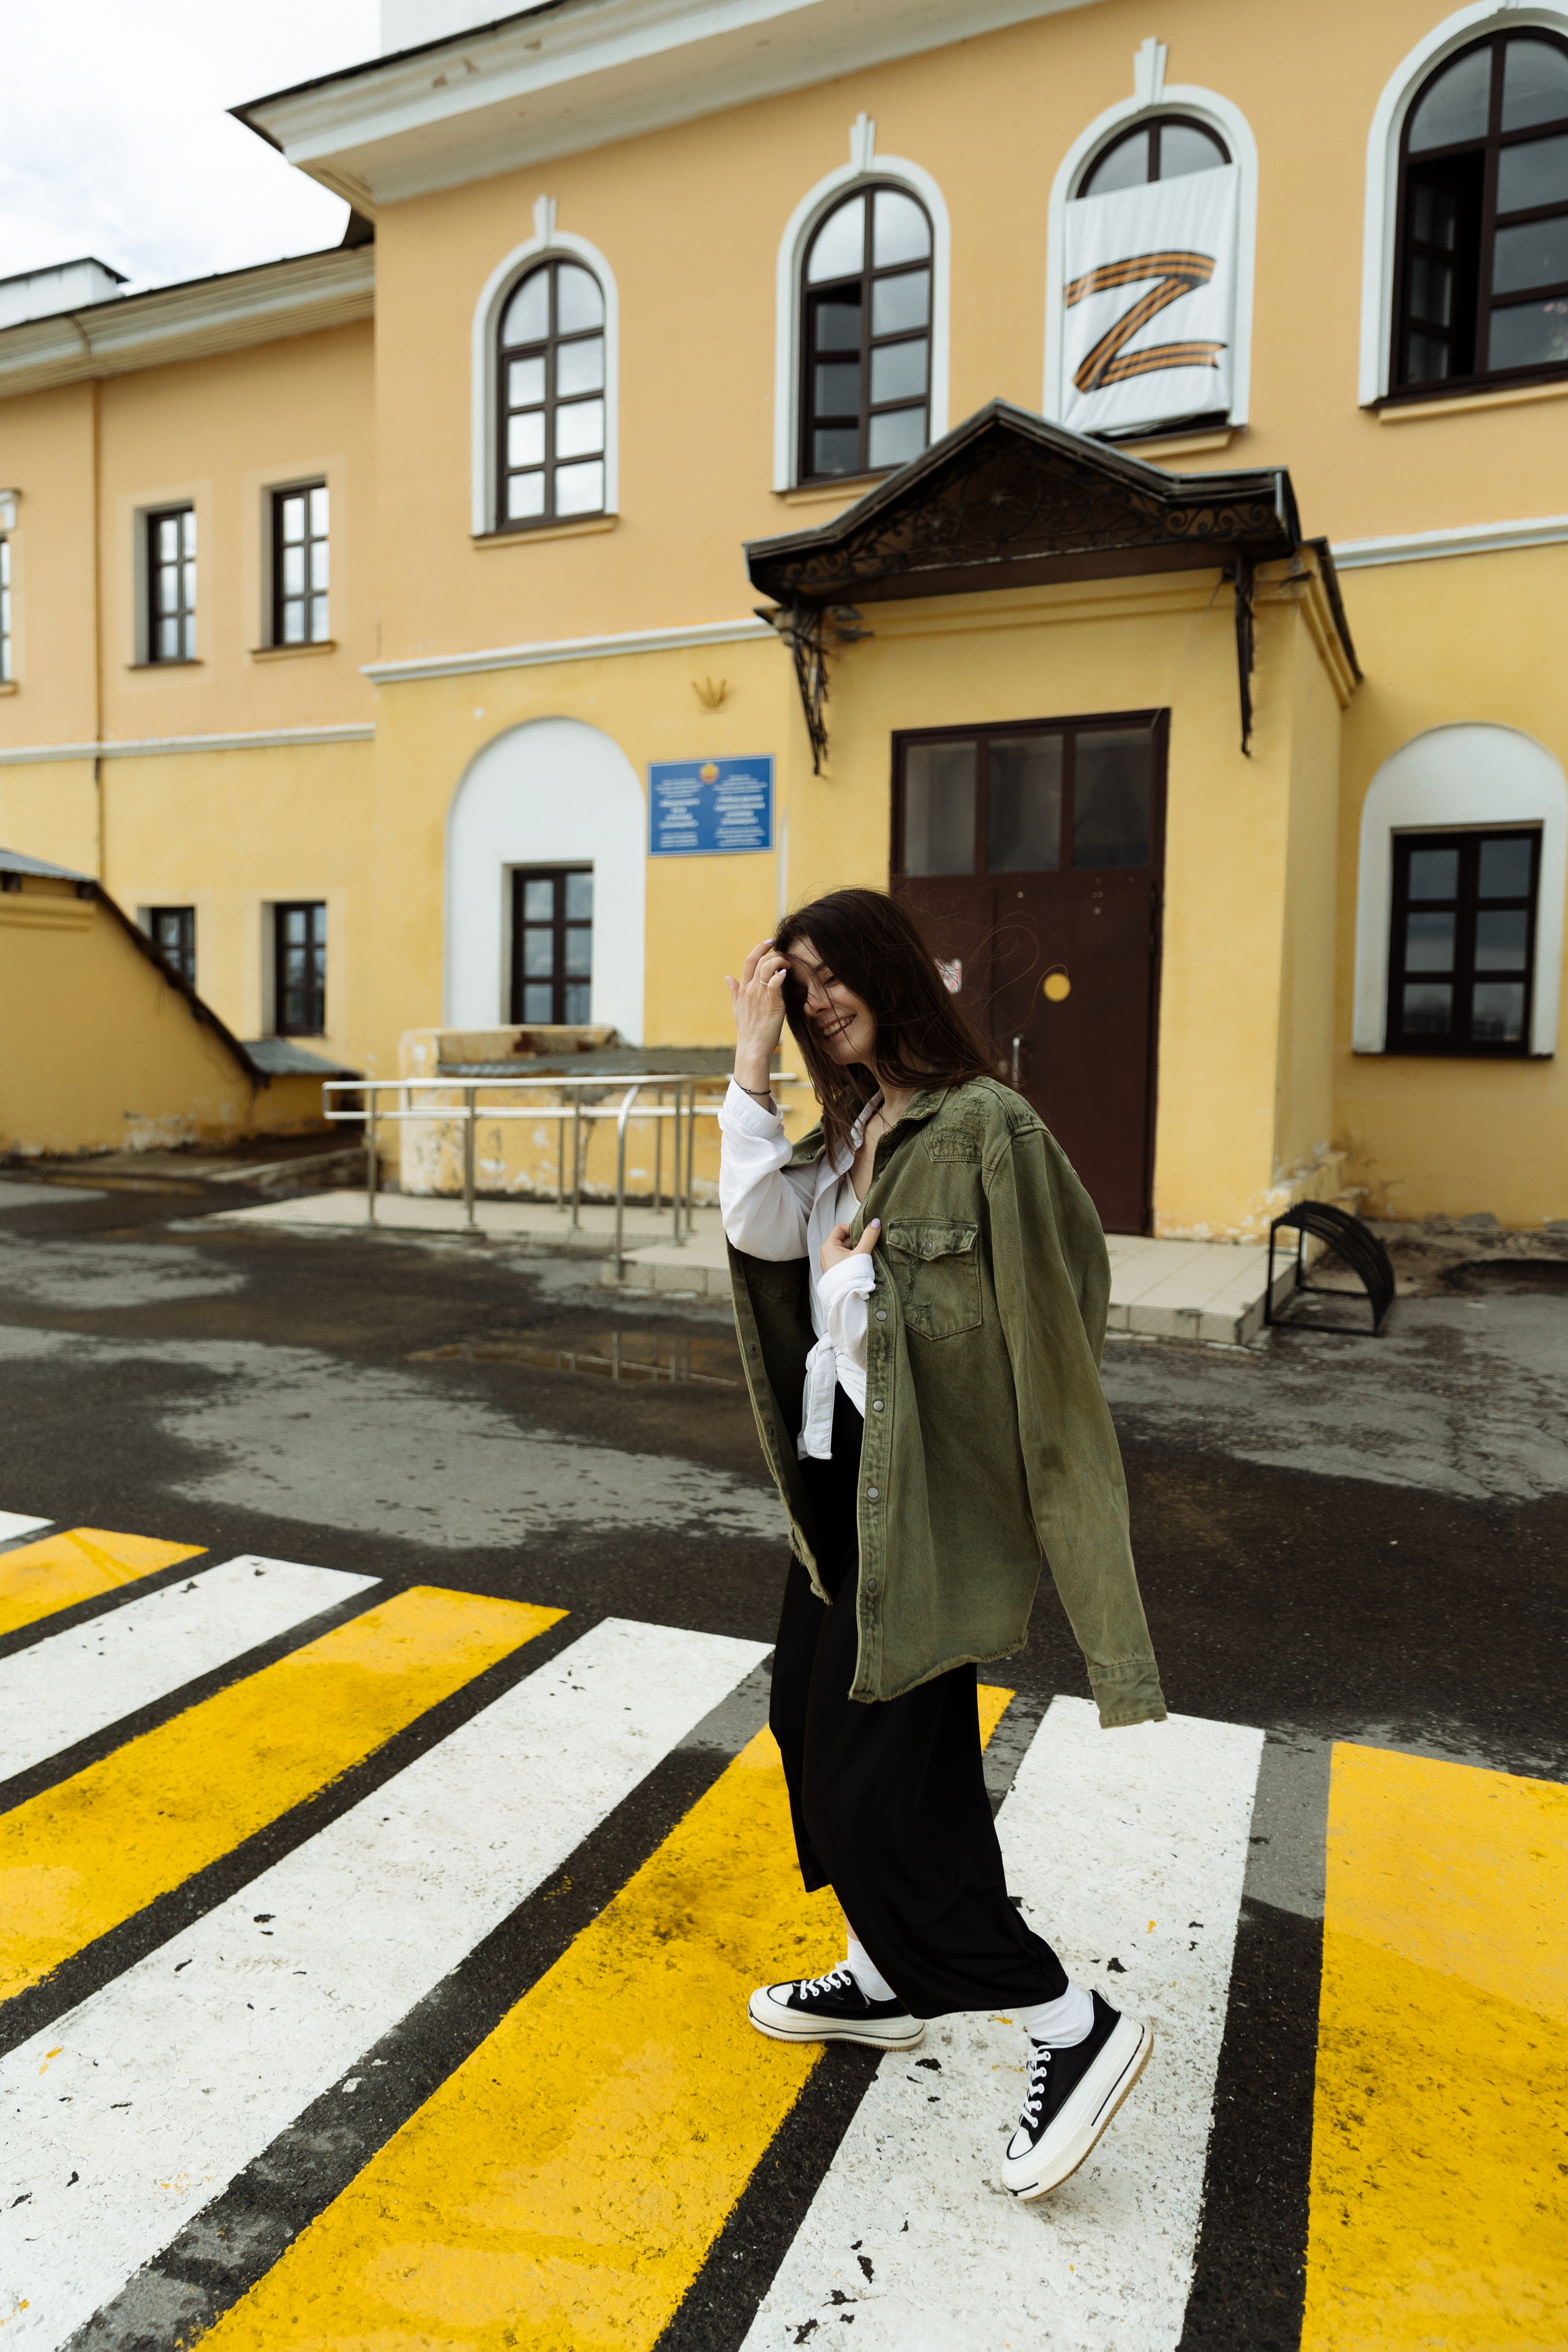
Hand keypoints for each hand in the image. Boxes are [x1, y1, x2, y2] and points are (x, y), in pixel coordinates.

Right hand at [724, 938, 788, 1093]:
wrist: (752, 1048)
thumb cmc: (748, 1029)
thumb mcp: (737, 1008)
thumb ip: (734, 991)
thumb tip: (727, 976)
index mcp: (743, 989)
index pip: (749, 961)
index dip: (758, 949)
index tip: (769, 943)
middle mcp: (750, 990)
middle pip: (758, 961)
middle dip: (770, 951)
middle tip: (781, 953)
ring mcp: (760, 997)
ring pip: (767, 968)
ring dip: (778, 961)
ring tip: (787, 965)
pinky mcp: (772, 1005)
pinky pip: (774, 984)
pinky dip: (780, 976)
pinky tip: (785, 974)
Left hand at [820, 1217, 878, 1273]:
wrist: (846, 1298)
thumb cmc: (849, 1276)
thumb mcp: (861, 1253)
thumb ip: (869, 1236)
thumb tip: (875, 1223)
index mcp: (828, 1247)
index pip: (839, 1229)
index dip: (852, 1227)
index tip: (864, 1230)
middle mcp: (827, 1255)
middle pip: (844, 1240)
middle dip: (857, 1240)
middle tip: (869, 1241)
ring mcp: (832, 1264)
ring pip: (846, 1251)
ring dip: (858, 1250)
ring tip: (868, 1253)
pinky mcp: (838, 1272)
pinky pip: (846, 1260)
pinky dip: (855, 1258)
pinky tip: (864, 1262)